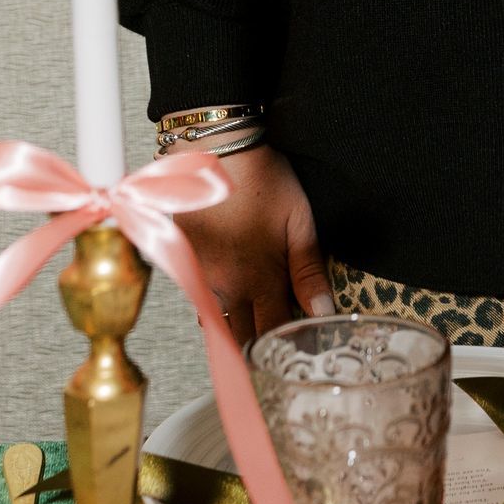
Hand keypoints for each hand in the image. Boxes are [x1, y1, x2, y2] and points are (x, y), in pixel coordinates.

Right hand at [178, 146, 332, 344]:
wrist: (215, 149)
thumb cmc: (263, 179)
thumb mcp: (298, 219)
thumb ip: (308, 270)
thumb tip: (322, 312)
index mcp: (259, 278)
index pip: (272, 333)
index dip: (283, 348)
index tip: (293, 354)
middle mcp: (225, 286)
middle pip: (239, 337)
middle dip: (255, 348)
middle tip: (269, 350)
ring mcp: (199, 277)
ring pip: (215, 321)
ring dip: (232, 327)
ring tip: (250, 324)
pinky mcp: (180, 264)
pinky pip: (196, 298)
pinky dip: (212, 304)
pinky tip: (227, 294)